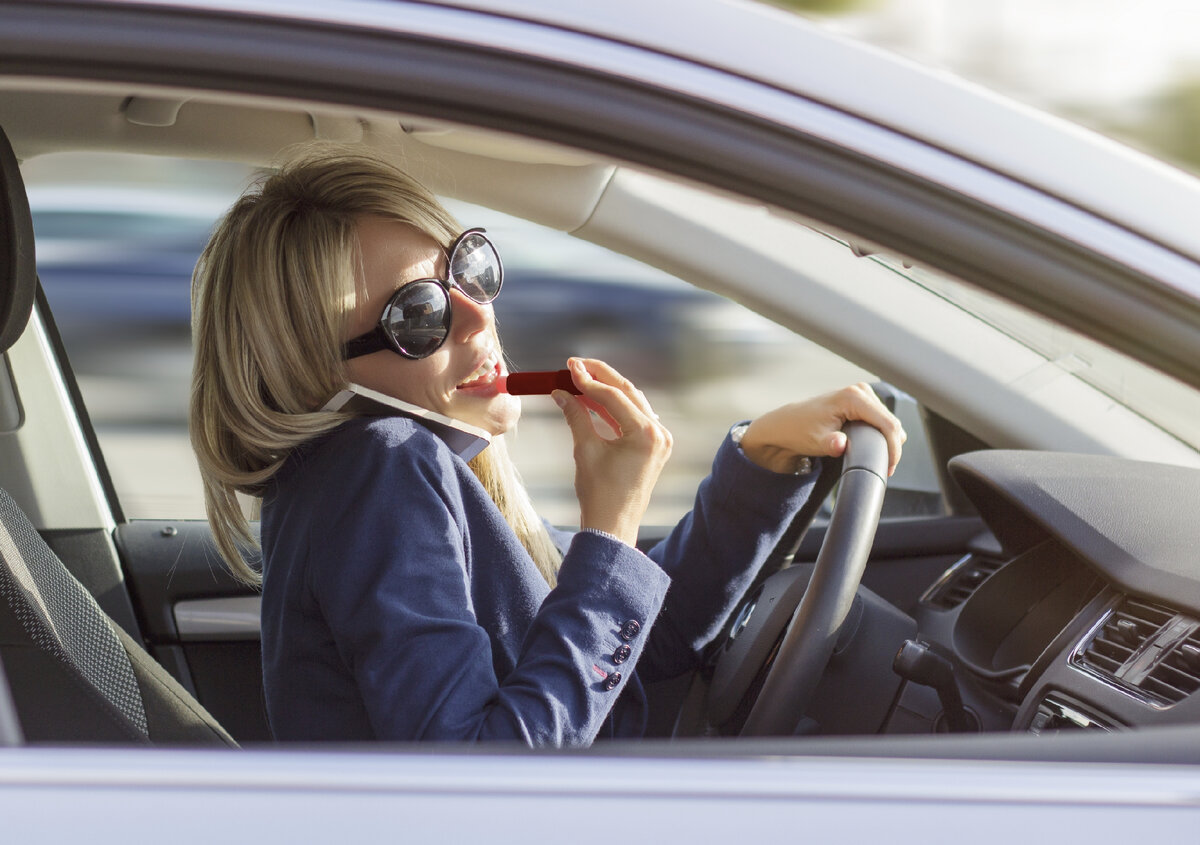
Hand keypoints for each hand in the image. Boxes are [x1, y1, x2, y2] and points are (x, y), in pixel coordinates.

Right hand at [553, 358, 672, 545]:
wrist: (613, 526)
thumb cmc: (600, 494)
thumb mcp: (585, 450)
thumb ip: (576, 416)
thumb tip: (561, 393)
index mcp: (646, 434)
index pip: (614, 396)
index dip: (588, 381)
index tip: (568, 368)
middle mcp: (658, 433)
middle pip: (627, 392)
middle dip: (600, 377)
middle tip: (575, 365)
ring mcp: (659, 440)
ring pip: (632, 403)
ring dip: (607, 390)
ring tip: (581, 379)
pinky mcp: (653, 447)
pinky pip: (634, 418)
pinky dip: (614, 408)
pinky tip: (594, 400)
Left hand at [738, 383, 905, 475]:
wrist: (788, 425)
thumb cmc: (800, 430)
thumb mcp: (816, 441)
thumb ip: (831, 443)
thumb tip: (840, 444)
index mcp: (853, 397)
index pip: (888, 424)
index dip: (894, 448)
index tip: (889, 468)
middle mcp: (860, 391)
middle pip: (892, 422)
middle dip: (892, 447)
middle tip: (884, 468)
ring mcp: (862, 394)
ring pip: (889, 421)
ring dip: (888, 441)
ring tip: (878, 460)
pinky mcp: (862, 402)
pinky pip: (882, 420)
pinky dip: (881, 435)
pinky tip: (873, 448)